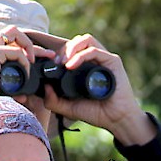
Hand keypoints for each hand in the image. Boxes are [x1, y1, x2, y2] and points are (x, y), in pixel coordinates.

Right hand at [0, 26, 54, 95]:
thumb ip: (8, 84)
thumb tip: (24, 91)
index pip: (7, 42)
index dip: (25, 47)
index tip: (40, 58)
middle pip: (12, 31)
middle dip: (32, 42)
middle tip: (49, 54)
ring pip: (14, 33)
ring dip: (29, 46)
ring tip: (34, 61)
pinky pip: (16, 52)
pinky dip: (24, 62)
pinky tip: (25, 74)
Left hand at [42, 34, 156, 145]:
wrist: (116, 120)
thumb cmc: (97, 113)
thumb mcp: (69, 108)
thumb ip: (54, 101)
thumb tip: (44, 87)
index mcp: (86, 67)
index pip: (71, 50)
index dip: (59, 54)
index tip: (51, 66)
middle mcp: (95, 61)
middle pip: (77, 42)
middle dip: (64, 50)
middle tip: (57, 63)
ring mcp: (104, 59)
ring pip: (86, 40)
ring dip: (71, 47)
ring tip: (63, 62)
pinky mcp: (113, 61)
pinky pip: (95, 50)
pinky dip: (81, 55)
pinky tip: (71, 66)